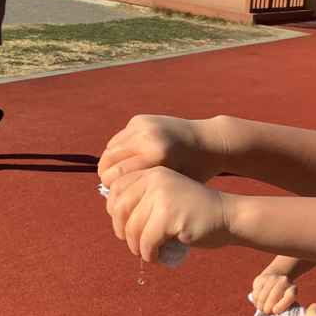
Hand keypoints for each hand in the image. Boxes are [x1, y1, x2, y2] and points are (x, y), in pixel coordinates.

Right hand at [98, 115, 227, 188]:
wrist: (208, 140)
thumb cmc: (194, 170)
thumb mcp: (174, 184)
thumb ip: (145, 188)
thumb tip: (115, 196)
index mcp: (157, 155)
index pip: (118, 174)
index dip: (112, 188)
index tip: (116, 197)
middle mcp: (147, 136)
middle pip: (109, 159)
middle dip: (107, 175)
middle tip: (113, 188)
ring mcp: (142, 124)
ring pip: (110, 148)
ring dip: (111, 163)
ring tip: (119, 177)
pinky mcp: (140, 119)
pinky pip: (119, 138)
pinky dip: (119, 150)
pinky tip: (129, 161)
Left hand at [106, 166, 232, 262]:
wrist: (229, 217)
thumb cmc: (196, 213)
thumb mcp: (167, 197)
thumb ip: (144, 200)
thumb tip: (115, 219)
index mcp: (153, 173)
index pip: (116, 189)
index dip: (115, 213)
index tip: (126, 228)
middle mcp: (155, 180)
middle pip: (119, 210)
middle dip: (123, 233)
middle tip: (136, 245)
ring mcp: (162, 197)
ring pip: (132, 230)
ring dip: (137, 249)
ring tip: (151, 254)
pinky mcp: (170, 216)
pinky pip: (147, 242)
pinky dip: (151, 255)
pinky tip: (161, 258)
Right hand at [252, 272, 298, 314]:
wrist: (276, 278)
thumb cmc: (282, 294)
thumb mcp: (287, 300)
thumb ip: (284, 306)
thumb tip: (273, 311)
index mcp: (292, 289)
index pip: (289, 297)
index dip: (282, 305)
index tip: (275, 311)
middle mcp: (283, 281)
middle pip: (273, 297)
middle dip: (267, 309)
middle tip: (267, 312)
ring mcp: (271, 278)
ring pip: (262, 296)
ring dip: (260, 306)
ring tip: (262, 308)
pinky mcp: (261, 278)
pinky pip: (255, 293)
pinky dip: (255, 301)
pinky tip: (258, 303)